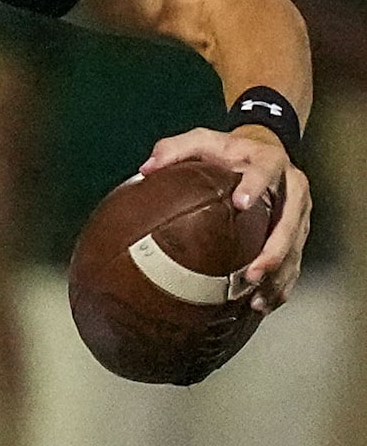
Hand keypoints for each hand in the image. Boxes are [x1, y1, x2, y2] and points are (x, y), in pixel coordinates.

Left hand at [139, 126, 309, 311]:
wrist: (266, 150)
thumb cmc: (230, 150)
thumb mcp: (203, 140)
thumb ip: (175, 149)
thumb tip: (146, 169)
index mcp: (270, 163)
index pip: (267, 172)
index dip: (256, 186)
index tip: (242, 202)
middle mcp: (292, 190)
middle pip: (291, 222)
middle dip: (275, 249)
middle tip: (253, 272)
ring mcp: (298, 215)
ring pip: (295, 250)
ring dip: (278, 277)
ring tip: (256, 300)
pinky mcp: (298, 235)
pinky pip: (293, 264)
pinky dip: (280, 286)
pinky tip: (262, 305)